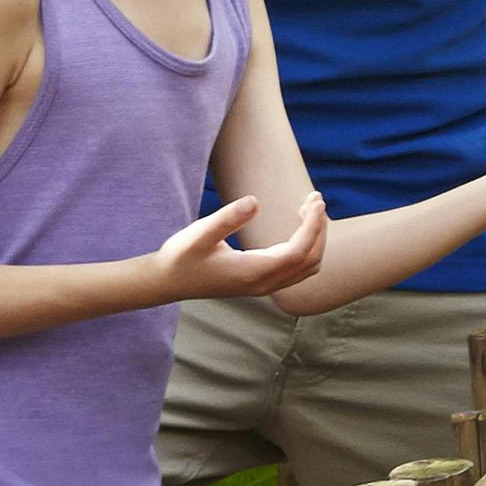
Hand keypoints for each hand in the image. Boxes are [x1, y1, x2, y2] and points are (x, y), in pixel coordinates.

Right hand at [144, 192, 329, 301]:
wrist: (166, 282)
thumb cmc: (180, 256)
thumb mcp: (199, 234)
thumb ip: (227, 218)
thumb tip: (255, 201)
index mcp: (252, 272)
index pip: (298, 252)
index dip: (313, 226)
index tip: (316, 199)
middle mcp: (262, 284)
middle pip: (310, 261)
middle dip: (318, 229)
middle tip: (315, 197)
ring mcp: (262, 287)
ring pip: (306, 268)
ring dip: (314, 239)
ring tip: (308, 208)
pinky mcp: (259, 284)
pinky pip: (296, 270)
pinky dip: (306, 248)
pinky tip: (296, 226)